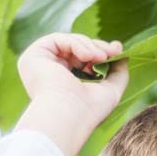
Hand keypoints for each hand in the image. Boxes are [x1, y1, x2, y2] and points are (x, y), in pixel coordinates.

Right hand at [14, 33, 129, 155]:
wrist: (71, 116)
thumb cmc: (90, 111)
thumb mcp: (111, 90)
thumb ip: (118, 72)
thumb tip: (123, 55)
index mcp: (64, 83)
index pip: (82, 59)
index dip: (100, 51)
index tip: (117, 50)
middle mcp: (49, 73)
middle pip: (76, 48)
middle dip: (97, 47)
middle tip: (112, 51)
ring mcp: (40, 64)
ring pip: (69, 42)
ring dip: (90, 46)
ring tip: (101, 57)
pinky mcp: (33, 55)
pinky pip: (58, 39)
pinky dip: (77, 44)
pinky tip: (88, 56)